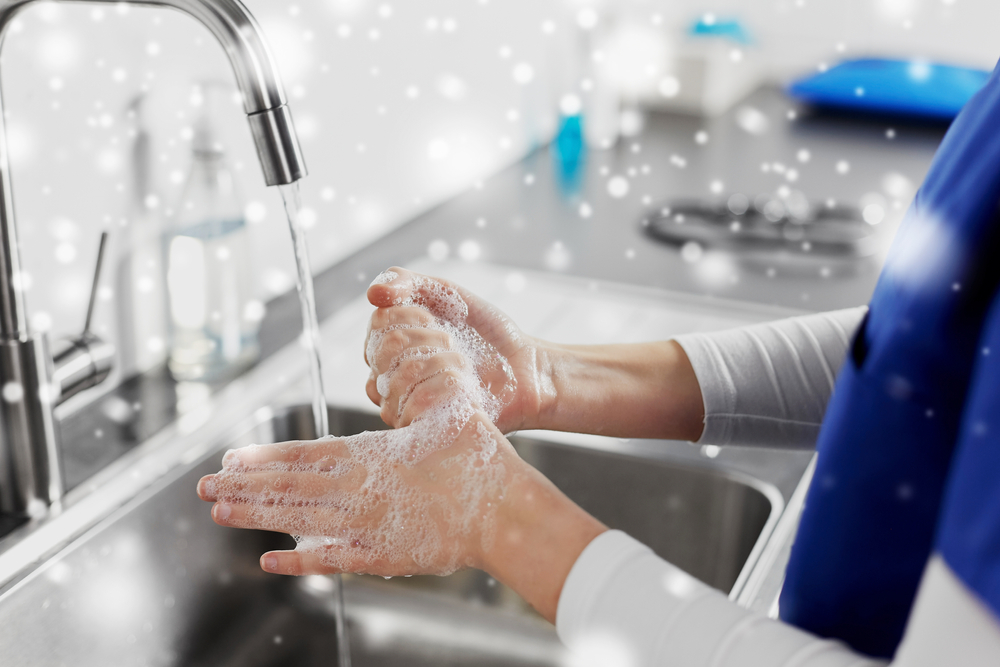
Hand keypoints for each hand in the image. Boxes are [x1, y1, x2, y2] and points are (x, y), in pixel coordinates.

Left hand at [197, 406, 517, 576]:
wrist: (499, 508)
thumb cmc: (477, 456)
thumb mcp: (446, 408)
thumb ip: (422, 390)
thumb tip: (416, 358)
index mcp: (367, 452)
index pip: (301, 453)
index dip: (262, 457)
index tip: (231, 456)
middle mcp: (354, 487)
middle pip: (286, 486)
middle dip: (241, 485)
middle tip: (203, 485)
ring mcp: (362, 523)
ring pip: (296, 519)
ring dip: (254, 515)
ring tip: (218, 511)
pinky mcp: (378, 555)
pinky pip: (328, 558)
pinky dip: (298, 559)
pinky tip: (269, 561)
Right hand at [364, 267, 551, 433]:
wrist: (525, 368)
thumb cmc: (485, 333)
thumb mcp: (446, 294)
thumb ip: (407, 283)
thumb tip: (372, 293)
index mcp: (389, 346)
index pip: (377, 324)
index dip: (410, 314)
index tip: (437, 318)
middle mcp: (388, 378)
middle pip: (383, 351)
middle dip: (425, 337)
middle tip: (452, 342)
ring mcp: (404, 407)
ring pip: (397, 379)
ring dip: (439, 361)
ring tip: (462, 364)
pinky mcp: (424, 429)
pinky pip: (418, 404)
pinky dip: (446, 384)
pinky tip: (465, 385)